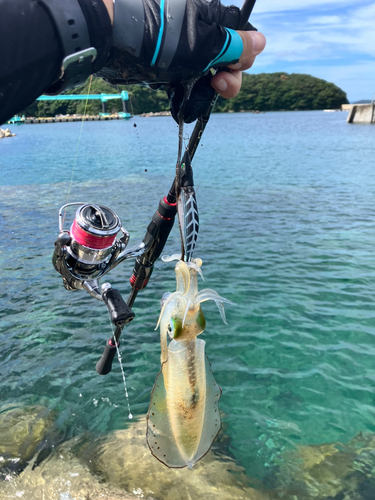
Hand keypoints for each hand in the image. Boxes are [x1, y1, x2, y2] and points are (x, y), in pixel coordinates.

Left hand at [98, 0, 265, 121]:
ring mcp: (179, 49)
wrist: (112, 38)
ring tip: (191, 99)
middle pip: (223, 59)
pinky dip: (182, 94)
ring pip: (202, 74)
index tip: (229, 71)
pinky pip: (181, 81)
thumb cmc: (162, 37)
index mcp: (211, 17)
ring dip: (201, 91)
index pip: (240, 38)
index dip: (241, 59)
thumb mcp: (206, 43)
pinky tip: (180, 104)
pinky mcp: (162, 63)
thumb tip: (262, 41)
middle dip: (224, 78)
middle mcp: (197, 31)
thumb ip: (235, 46)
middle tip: (217, 87)